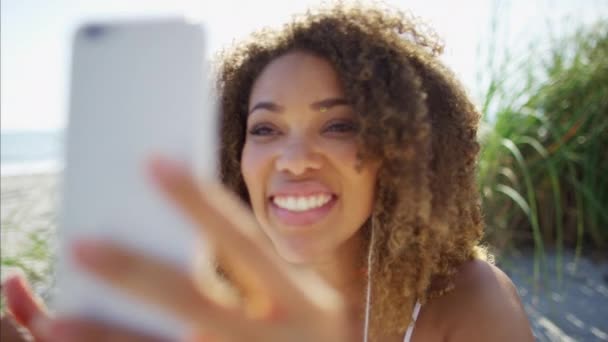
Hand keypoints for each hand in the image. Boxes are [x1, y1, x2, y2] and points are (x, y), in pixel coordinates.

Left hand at [4, 158, 350, 341]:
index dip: (199, 202)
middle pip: (195, 299)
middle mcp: (277, 335)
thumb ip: (261, 280)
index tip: (154, 162)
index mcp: (304, 301)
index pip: (245, 242)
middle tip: (81, 244)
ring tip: (58, 321)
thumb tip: (187, 242)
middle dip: (136, 272)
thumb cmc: (314, 339)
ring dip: (111, 336)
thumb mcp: (304, 305)